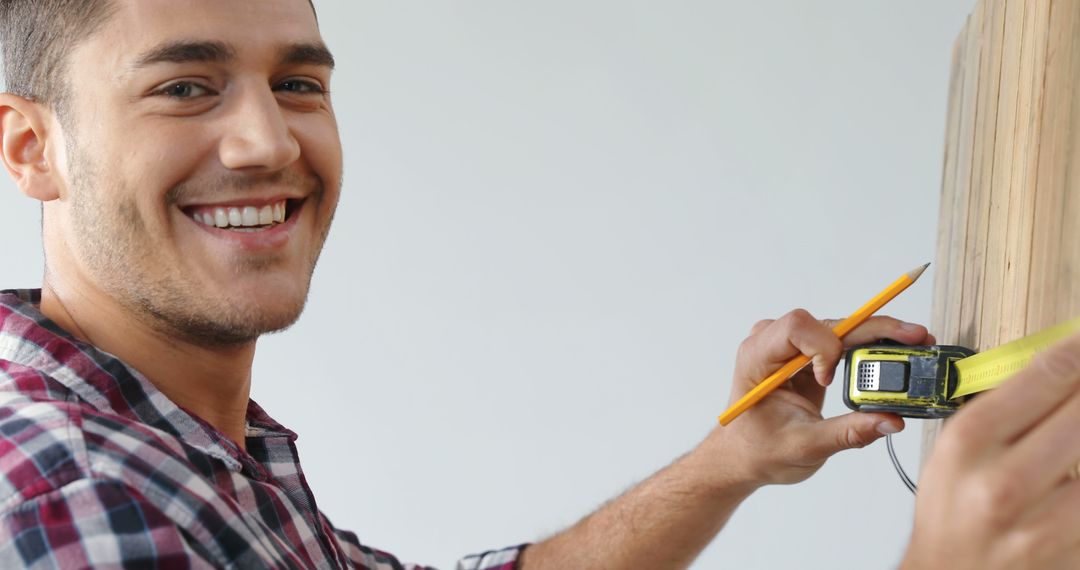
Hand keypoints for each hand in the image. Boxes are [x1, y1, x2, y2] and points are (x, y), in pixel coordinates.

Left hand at [697, 309, 934, 488]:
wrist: (745, 454)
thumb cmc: (759, 449)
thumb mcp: (803, 447)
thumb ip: (847, 433)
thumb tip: (890, 421)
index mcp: (757, 357)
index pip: (795, 328)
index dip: (822, 347)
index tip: (827, 381)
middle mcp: (772, 343)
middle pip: (826, 323)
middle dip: (872, 329)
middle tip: (915, 336)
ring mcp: (791, 346)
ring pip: (839, 327)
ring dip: (877, 334)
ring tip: (914, 343)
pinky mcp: (808, 354)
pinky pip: (841, 340)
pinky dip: (870, 344)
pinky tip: (895, 349)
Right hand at [902, 332, 1079, 569]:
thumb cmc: (952, 516)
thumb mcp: (954, 453)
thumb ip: (1001, 411)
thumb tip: (1058, 367)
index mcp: (968, 445)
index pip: (1042, 377)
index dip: (1077, 350)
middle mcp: (1003, 482)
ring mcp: (1043, 523)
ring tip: (1079, 427)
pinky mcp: (1071, 549)